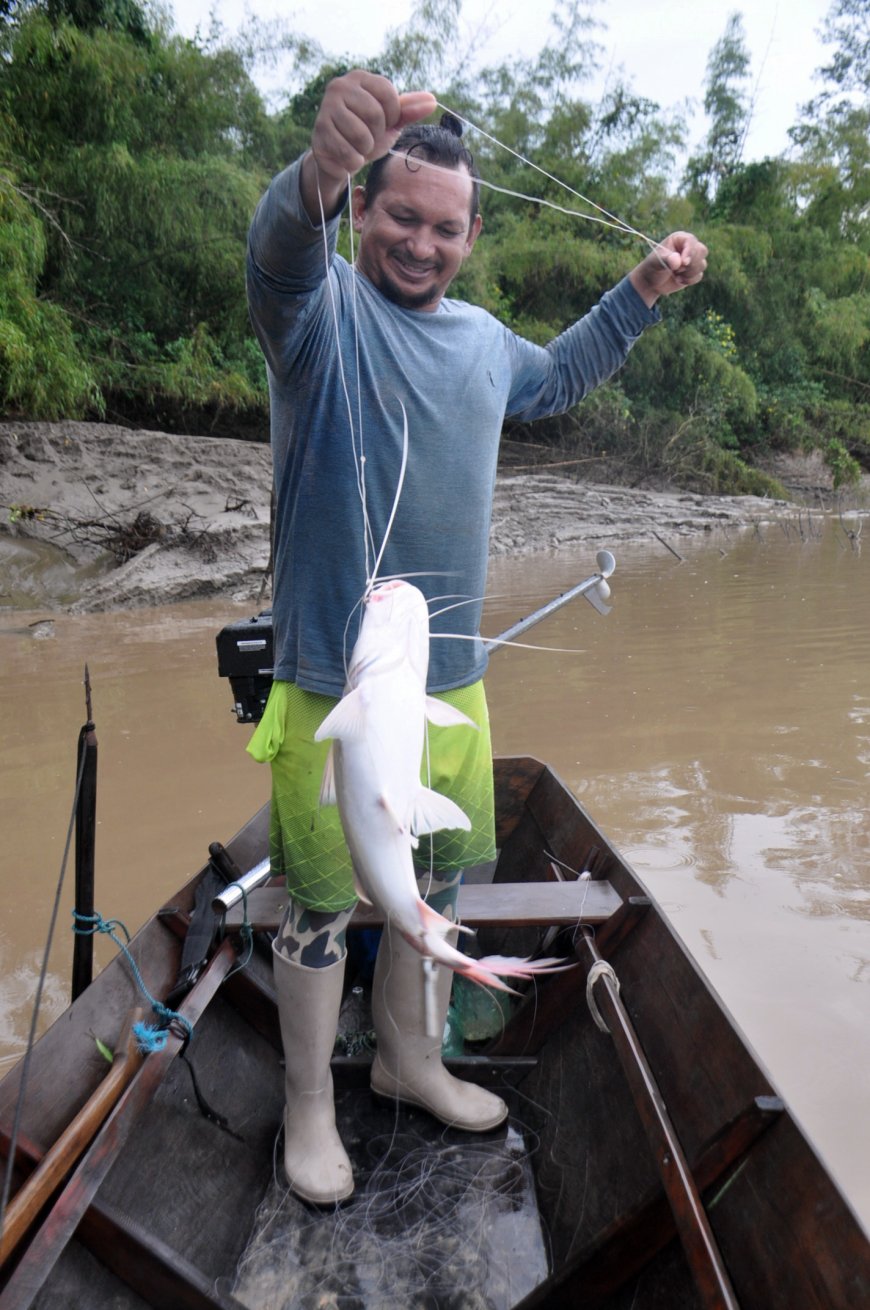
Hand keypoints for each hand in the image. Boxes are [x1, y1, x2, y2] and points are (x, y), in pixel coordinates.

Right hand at [303, 70, 434, 219]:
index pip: (388, 94)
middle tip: (369, 137)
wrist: (338, 155)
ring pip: (361, 136)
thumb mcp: (390, 121)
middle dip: (377, 134)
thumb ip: (409, 111)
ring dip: (365, 150)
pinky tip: (347, 156)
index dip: (392, 116)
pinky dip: (354, 162)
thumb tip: (432, 100)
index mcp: (359, 78)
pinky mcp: (319, 133)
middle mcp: (339, 87)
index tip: (385, 123)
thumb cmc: (367, 132)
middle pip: (375, 115)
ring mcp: (326, 108)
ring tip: (358, 147)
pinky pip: (348, 153)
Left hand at [628, 232, 707, 306]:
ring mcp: (693, 259)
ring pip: (702, 264)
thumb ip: (667, 259)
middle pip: (702, 251)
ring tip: (676, 274)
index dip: (690, 251)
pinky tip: (678, 280)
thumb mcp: (656, 262)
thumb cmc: (652, 267)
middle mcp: (688, 246)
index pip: (691, 241)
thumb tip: (679, 262)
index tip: (684, 263)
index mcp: (679, 239)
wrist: (651, 282)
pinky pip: (699, 275)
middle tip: (677, 269)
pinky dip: (689, 280)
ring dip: (689, 273)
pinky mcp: (694, 271)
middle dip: (692, 263)